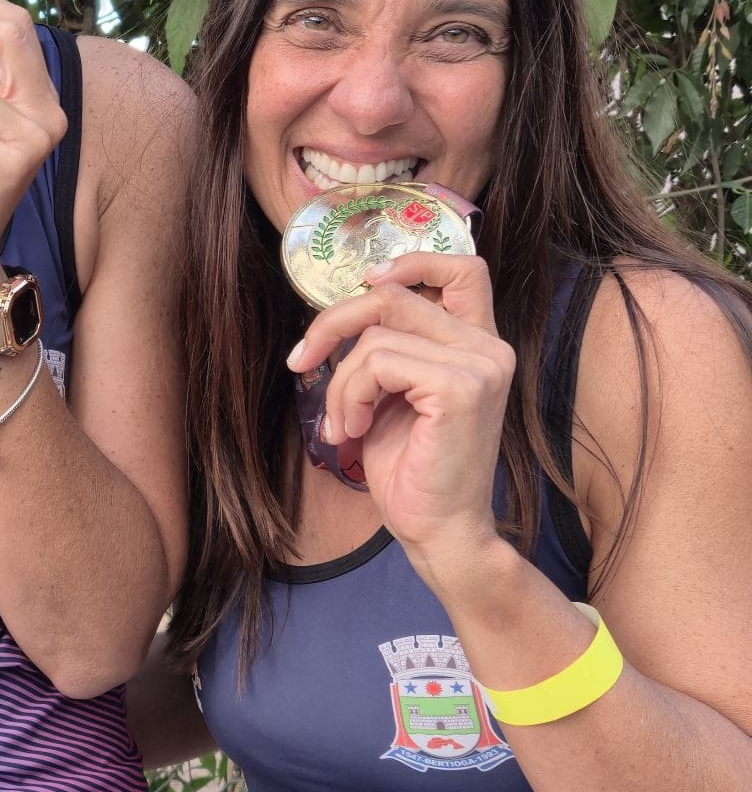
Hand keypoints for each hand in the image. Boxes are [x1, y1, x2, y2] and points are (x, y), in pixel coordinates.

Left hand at [288, 251, 514, 585]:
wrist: (438, 530)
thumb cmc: (412, 469)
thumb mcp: (394, 393)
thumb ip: (390, 346)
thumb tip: (347, 307)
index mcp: (479, 343)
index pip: (463, 267)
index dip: (411, 261)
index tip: (366, 283)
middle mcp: (489, 347)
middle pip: (392, 295)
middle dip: (333, 325)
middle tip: (302, 361)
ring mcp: (481, 365)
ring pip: (375, 336)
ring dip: (340, 382)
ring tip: (343, 423)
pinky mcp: (460, 388)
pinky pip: (377, 363)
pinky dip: (350, 396)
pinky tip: (354, 431)